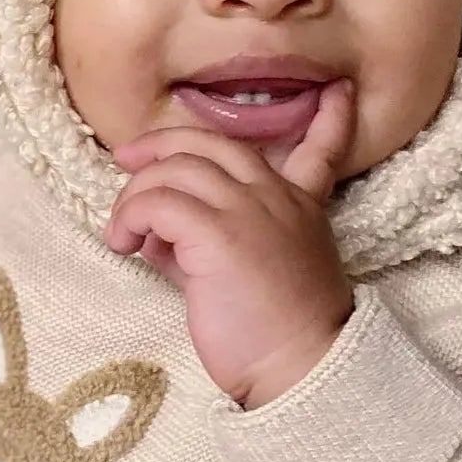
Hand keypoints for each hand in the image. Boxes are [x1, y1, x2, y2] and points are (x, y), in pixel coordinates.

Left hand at [105, 79, 356, 409]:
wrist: (302, 368)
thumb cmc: (275, 337)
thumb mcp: (247, 276)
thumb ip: (207, 244)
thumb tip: (157, 238)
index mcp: (298, 207)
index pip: (320, 150)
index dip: (329, 121)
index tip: (338, 93)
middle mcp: (276, 198)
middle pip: (208, 142)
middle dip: (161, 144)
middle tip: (128, 162)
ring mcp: (249, 210)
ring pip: (174, 169)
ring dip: (136, 196)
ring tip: (124, 234)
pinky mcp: (218, 234)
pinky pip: (158, 203)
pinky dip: (132, 217)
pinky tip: (127, 245)